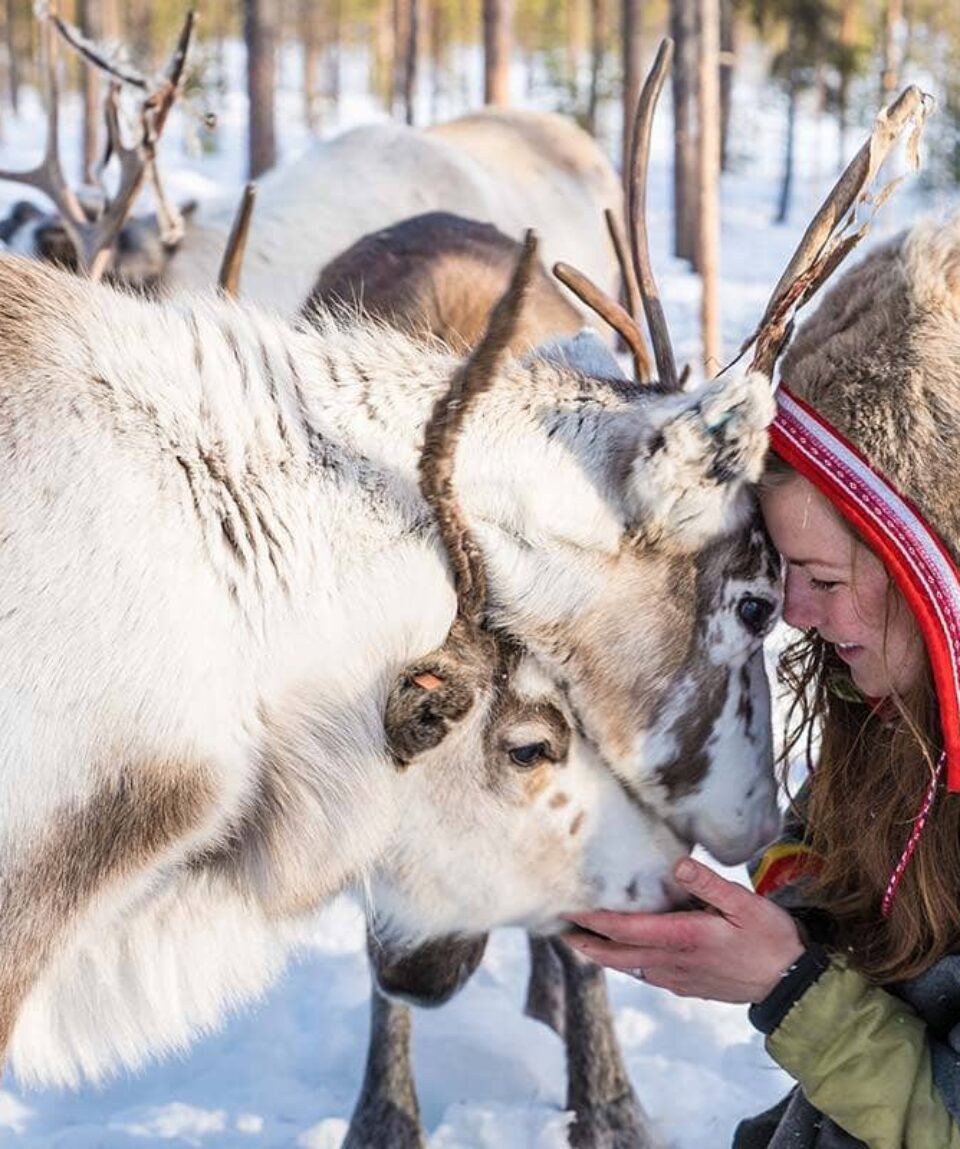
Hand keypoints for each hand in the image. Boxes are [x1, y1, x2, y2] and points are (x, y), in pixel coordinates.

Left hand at [563, 857, 804, 1002]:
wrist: (791, 984)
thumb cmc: (770, 939)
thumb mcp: (745, 904)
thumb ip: (709, 884)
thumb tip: (677, 866)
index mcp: (684, 938)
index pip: (627, 929)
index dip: (595, 920)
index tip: (570, 909)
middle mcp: (674, 961)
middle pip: (617, 954)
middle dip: (586, 942)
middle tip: (559, 929)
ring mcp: (679, 978)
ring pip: (630, 966)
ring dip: (604, 953)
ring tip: (581, 939)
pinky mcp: (687, 986)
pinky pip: (647, 974)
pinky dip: (627, 963)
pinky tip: (623, 954)